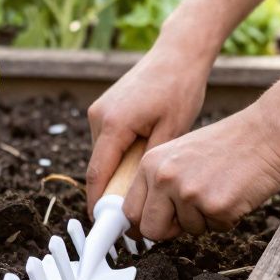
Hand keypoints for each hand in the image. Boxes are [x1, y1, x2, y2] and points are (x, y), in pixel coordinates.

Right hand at [86, 44, 209, 212]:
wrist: (178, 53)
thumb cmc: (180, 89)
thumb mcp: (171, 131)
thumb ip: (150, 164)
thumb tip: (138, 196)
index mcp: (113, 123)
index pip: (98, 174)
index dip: (99, 204)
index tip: (105, 225)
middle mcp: (99, 116)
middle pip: (99, 166)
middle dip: (111, 192)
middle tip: (131, 215)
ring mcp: (99, 110)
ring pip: (103, 155)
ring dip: (117, 173)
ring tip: (142, 189)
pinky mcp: (105, 107)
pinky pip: (108, 142)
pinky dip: (120, 156)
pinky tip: (141, 163)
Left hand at [121, 106, 279, 240]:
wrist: (265, 134)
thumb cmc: (227, 145)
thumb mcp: (179, 155)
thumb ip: (160, 183)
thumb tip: (147, 219)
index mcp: (151, 164)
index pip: (130, 210)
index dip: (144, 224)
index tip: (153, 229)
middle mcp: (164, 178)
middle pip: (151, 230)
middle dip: (170, 231)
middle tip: (192, 215)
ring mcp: (188, 193)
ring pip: (188, 231)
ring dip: (205, 219)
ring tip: (220, 189)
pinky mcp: (215, 206)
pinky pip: (215, 229)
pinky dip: (226, 218)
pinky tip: (235, 193)